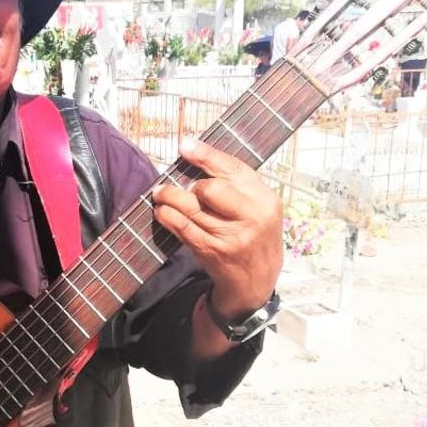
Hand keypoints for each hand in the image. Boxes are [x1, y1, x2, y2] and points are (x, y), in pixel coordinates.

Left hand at [152, 138, 283, 318]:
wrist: (258, 280)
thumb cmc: (256, 235)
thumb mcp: (260, 207)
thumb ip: (237, 184)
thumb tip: (197, 153)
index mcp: (265, 199)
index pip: (233, 169)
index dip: (206, 155)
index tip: (184, 145)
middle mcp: (251, 217)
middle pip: (210, 188)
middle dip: (192, 184)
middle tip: (183, 185)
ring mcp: (230, 236)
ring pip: (190, 207)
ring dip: (169, 197)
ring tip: (161, 193)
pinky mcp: (211, 251)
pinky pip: (182, 228)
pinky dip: (166, 216)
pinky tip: (161, 211)